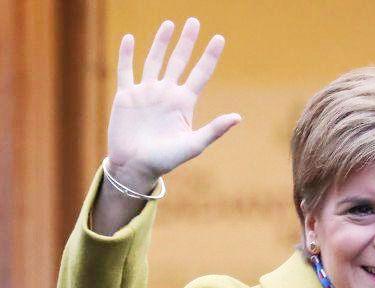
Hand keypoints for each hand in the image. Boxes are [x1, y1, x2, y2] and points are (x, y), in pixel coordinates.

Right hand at [106, 18, 239, 189]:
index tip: (219, 38)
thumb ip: (214, 129)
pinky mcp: (125, 96)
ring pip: (154, 60)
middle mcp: (166, 93)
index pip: (200, 73)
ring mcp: (146, 93)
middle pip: (179, 61)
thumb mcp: (193, 145)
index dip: (209, 56)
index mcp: (184, 102)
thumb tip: (238, 117)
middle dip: (187, 41)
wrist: (135, 167)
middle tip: (194, 21)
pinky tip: (130, 38)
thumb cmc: (166, 160)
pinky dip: (127, 55)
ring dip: (161, 42)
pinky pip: (126, 70)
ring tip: (169, 24)